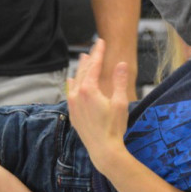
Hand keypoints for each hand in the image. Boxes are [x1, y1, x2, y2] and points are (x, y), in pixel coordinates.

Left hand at [67, 39, 129, 171]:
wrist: (103, 149)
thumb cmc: (114, 127)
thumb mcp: (120, 102)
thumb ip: (119, 82)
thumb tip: (121, 64)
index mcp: (89, 89)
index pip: (93, 65)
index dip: (98, 52)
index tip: (101, 41)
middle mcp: (77, 95)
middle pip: (82, 71)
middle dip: (89, 58)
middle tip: (94, 47)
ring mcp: (72, 105)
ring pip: (74, 81)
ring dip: (79, 69)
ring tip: (82, 59)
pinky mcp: (72, 113)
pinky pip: (69, 93)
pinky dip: (72, 83)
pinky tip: (71, 81)